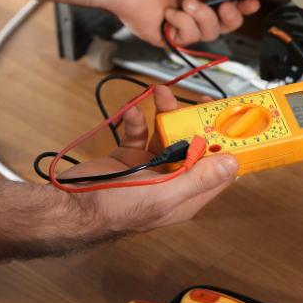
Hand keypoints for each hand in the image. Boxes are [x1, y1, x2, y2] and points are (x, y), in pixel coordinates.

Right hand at [57, 86, 238, 232]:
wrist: (70, 205)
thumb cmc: (114, 208)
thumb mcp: (163, 193)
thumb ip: (198, 178)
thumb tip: (231, 165)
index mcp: (185, 195)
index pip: (218, 172)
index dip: (227, 148)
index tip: (230, 123)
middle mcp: (171, 181)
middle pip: (193, 147)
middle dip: (195, 122)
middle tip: (198, 100)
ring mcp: (149, 168)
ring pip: (167, 135)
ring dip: (165, 113)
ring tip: (161, 94)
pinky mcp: (129, 157)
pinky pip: (140, 133)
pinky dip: (136, 120)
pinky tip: (131, 114)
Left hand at [109, 0, 260, 46]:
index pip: (233, 1)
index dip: (244, 4)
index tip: (252, 2)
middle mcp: (196, 5)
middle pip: (227, 22)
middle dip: (231, 16)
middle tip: (225, 6)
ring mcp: (183, 22)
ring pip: (211, 32)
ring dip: (201, 16)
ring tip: (185, 3)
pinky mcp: (171, 36)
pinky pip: (190, 38)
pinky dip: (182, 23)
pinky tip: (169, 12)